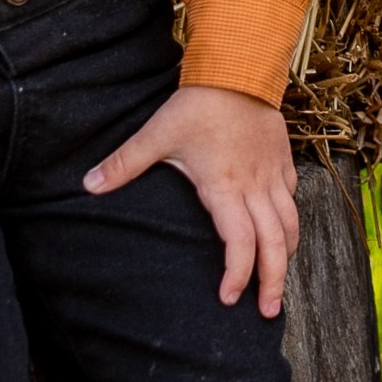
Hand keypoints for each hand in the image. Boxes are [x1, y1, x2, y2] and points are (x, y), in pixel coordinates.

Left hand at [85, 85, 299, 316]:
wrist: (240, 69)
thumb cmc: (199, 104)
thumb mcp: (157, 133)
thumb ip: (124, 163)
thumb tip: (88, 185)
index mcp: (224, 188)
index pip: (239, 243)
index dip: (236, 274)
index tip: (228, 298)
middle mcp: (254, 187)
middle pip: (274, 245)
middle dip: (273, 282)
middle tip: (269, 312)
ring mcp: (273, 175)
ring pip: (290, 225)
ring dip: (286, 256)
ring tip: (279, 280)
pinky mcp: (283, 161)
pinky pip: (293, 200)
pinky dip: (289, 223)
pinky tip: (282, 231)